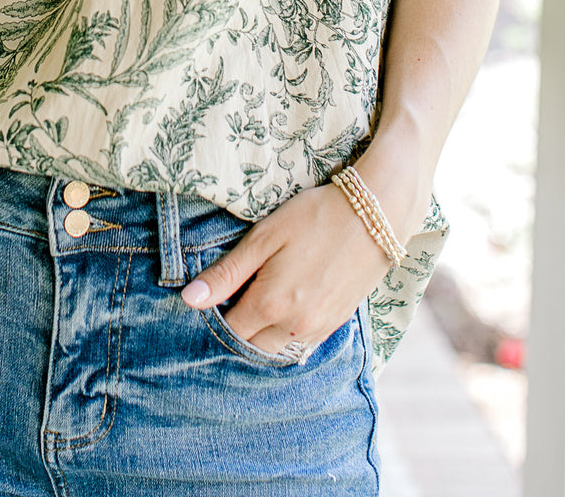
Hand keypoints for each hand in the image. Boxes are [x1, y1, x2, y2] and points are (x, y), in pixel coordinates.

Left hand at [179, 179, 408, 359]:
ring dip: (262, 335)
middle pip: (251, 346)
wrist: (375, 215)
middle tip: (235, 296)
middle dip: (238, 329)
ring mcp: (318, 329)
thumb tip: (189, 300)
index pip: (229, 330)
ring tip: (258, 301)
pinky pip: (301, 346)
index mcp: (271, 304)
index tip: (214, 295)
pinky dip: (286, 335)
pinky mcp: (337, 324)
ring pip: (276, 349)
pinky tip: (285, 308)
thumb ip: (227, 272)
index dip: (216, 315)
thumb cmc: (315, 216)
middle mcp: (294, 326)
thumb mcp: (265, 236)